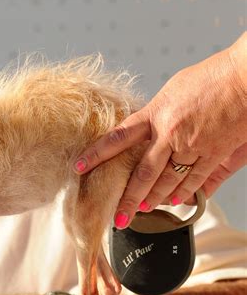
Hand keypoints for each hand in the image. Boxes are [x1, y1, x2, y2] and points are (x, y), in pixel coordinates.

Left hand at [74, 33, 246, 227]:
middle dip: (129, 198)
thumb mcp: (172, 91)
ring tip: (141, 210)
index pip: (117, 137)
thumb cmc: (211, 78)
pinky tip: (174, 201)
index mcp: (155, 113)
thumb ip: (156, 114)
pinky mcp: (214, 154)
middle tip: (118, 216)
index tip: (79, 167)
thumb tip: (144, 127)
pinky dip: (183, 193)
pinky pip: (195, 180)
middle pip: (143, 173)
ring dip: (153, 199)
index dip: (96, 154)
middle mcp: (169, 133)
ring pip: (168, 181)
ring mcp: (192, 146)